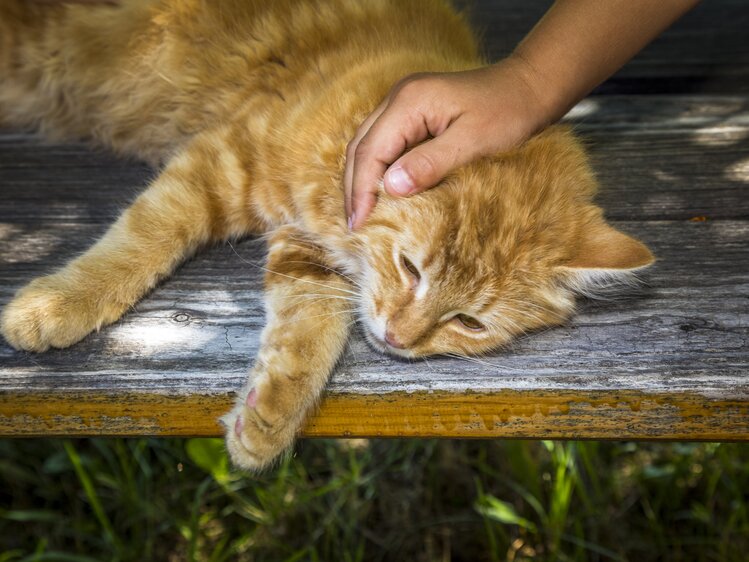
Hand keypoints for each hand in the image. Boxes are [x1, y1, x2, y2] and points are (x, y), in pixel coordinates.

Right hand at [344, 56, 548, 228]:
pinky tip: (381, 194)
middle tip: (355, 227)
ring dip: (362, 181)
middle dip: (354, 188)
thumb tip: (390, 188)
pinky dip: (377, 171)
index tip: (360, 225)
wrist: (529, 88)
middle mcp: (398, 98)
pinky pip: (384, 145)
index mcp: (409, 101)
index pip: (370, 151)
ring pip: (367, 146)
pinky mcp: (413, 114)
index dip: (361, 190)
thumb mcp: (473, 142)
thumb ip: (430, 163)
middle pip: (361, 147)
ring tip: (362, 216)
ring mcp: (403, 104)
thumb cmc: (508, 113)